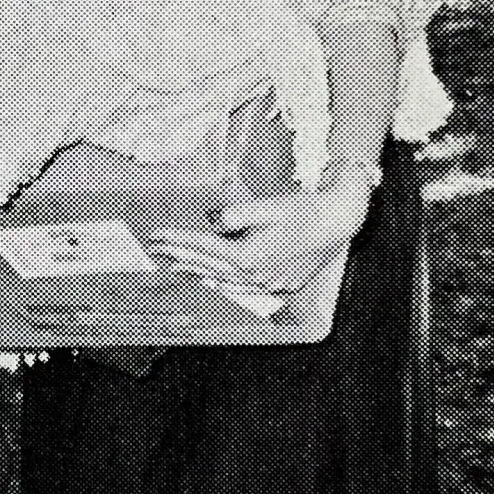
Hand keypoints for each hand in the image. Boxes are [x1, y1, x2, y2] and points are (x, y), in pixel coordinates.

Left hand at [151, 170, 375, 299]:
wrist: (338, 222)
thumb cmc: (304, 212)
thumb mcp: (266, 207)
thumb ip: (234, 215)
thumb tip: (210, 220)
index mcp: (248, 257)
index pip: (203, 247)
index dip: (177, 240)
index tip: (156, 235)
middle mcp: (255, 276)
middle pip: (208, 266)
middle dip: (179, 256)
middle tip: (156, 250)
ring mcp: (268, 284)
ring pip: (223, 280)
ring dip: (198, 271)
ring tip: (177, 264)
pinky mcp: (279, 284)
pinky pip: (243, 286)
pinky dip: (224, 281)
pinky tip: (215, 278)